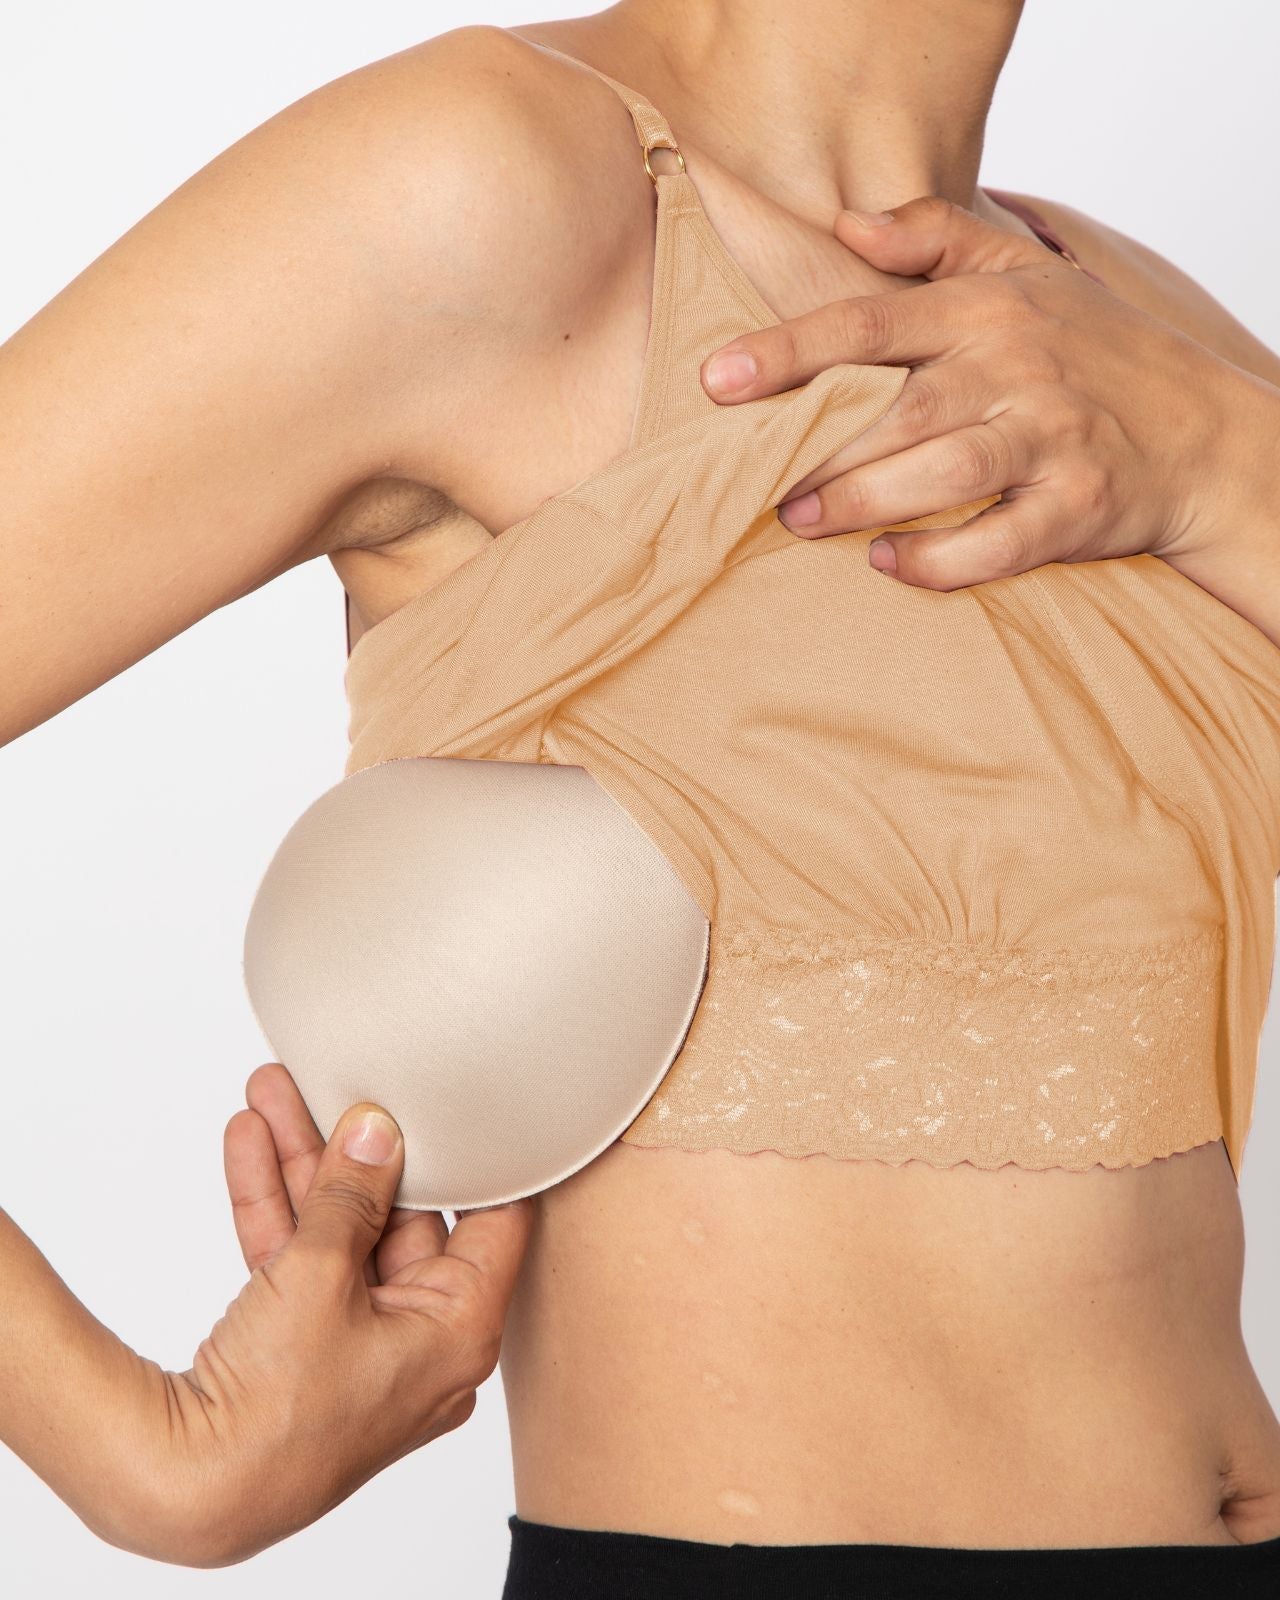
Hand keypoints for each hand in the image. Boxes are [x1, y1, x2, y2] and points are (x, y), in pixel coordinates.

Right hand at [148, 1063, 532, 1566]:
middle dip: (355, 1147)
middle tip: (338, 1082)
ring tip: (274, 1090)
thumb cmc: (277, 1406)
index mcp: (460, 1330)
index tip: (466, 1099)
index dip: (477, 1155)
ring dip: (304, 1164)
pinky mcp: (306, 1351)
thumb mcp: (321, 1274)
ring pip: (340, 1233)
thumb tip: (376, 1132)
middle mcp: (421, 1340)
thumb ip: (352, 1194)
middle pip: (401, 1217)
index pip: (493, 1221)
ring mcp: (361, 1346)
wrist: (184, 1489)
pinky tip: (248, 1141)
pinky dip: (275, 1208)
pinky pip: (301, 1264)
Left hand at [698, 195, 1260, 592]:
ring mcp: (1054, 441)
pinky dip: (939, 562)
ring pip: (945, 473)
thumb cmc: (1099, 352)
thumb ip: (936, 239)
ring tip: (801, 522)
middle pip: (898, 410)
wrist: (1205, 434)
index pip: (871, 323)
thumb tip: (848, 225)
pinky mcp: (1080, 509)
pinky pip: (998, 544)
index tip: (718, 380)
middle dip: (818, 453)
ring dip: (864, 503)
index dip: (789, 352)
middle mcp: (1019, 369)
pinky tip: (887, 563)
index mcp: (989, 310)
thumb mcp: (1028, 274)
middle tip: (756, 484)